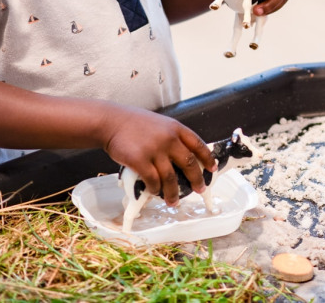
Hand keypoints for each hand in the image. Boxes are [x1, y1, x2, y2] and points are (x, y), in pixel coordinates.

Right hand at [101, 108, 216, 205]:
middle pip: (188, 163)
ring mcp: (154, 150)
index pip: (198, 145)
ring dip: (173, 192)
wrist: (112, 122)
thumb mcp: (160, 124)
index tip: (212, 169)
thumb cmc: (134, 123)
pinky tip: (155, 192)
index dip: (207, 158)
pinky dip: (156, 189)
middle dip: (196, 179)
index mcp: (176, 128)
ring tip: (174, 201)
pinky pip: (153, 180)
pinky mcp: (140, 160)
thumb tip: (184, 158)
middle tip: (200, 189)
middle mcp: (169, 139)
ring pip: (171, 177)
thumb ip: (173, 137)